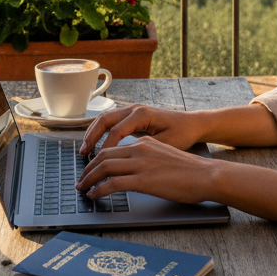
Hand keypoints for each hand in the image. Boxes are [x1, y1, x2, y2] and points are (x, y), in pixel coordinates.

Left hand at [75, 135, 217, 203]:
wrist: (206, 175)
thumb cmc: (190, 171)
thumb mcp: (165, 156)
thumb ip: (148, 158)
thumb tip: (135, 171)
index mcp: (145, 142)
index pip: (113, 147)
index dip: (97, 159)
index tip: (90, 169)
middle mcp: (140, 148)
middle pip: (104, 155)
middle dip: (88, 168)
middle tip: (81, 180)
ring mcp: (141, 163)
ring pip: (104, 167)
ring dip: (89, 179)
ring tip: (83, 188)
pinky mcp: (143, 179)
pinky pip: (113, 183)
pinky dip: (99, 189)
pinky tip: (94, 195)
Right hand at [78, 105, 204, 155]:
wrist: (193, 124)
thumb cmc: (183, 134)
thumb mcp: (165, 145)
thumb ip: (145, 152)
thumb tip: (127, 166)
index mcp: (142, 114)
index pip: (115, 131)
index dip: (104, 149)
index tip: (98, 165)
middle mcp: (134, 109)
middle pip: (104, 120)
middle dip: (91, 137)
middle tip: (83, 154)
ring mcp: (132, 111)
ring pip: (105, 119)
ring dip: (93, 133)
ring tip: (85, 150)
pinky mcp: (133, 117)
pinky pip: (111, 122)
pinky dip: (101, 132)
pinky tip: (96, 145)